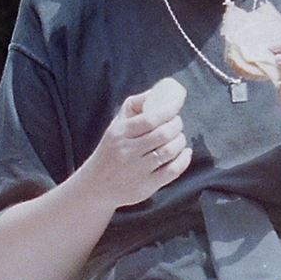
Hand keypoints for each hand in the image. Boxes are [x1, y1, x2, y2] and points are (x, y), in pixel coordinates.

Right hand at [80, 85, 191, 208]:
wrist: (95, 187)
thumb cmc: (110, 151)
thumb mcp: (115, 126)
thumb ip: (134, 106)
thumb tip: (157, 91)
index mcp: (119, 134)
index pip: (149, 119)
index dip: (169, 110)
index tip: (177, 104)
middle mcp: (127, 152)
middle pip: (163, 134)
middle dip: (177, 125)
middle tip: (177, 123)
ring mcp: (137, 170)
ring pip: (169, 151)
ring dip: (181, 141)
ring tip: (179, 138)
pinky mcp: (146, 186)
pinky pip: (172, 171)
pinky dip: (184, 160)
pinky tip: (185, 153)